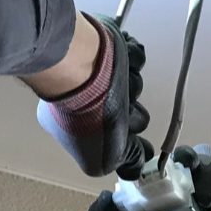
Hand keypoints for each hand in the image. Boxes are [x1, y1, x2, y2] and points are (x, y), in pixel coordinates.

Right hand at [32, 15, 153, 179]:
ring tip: (119, 83)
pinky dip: (133, 59)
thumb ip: (123, 163)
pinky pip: (134, 58)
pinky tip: (124, 63)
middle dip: (131, 113)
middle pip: (125, 112)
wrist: (84, 66)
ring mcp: (96, 74)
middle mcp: (84, 100)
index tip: (129, 138)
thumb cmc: (89, 117)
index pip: (110, 138)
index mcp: (75, 126)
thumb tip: (136, 163)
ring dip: (132, 85)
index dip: (125, 140)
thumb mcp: (103, 160)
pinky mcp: (108, 48)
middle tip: (123, 111)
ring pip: (131, 85)